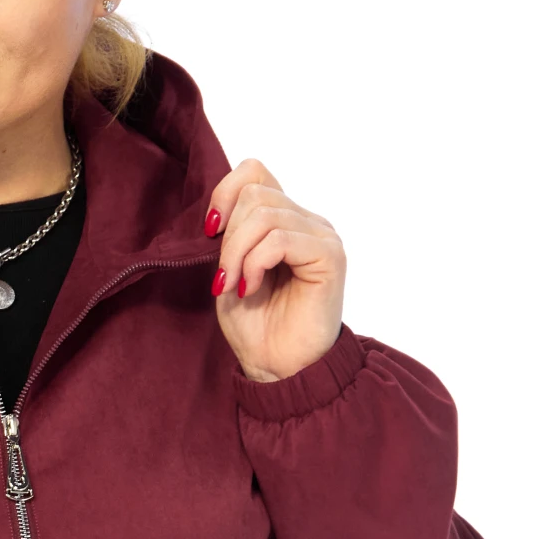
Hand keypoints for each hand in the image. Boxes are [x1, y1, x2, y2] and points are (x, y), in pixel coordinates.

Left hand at [205, 158, 345, 381]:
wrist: (278, 368)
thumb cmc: (255, 325)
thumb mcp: (229, 270)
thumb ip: (229, 235)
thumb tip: (217, 210)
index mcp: (285, 220)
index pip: (255, 171)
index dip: (224, 192)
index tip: (209, 232)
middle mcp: (307, 222)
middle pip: (255, 193)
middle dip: (228, 236)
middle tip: (224, 276)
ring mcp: (321, 236)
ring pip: (265, 214)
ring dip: (236, 253)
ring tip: (234, 285)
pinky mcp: (330, 256)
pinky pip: (279, 239)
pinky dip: (254, 263)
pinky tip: (251, 289)